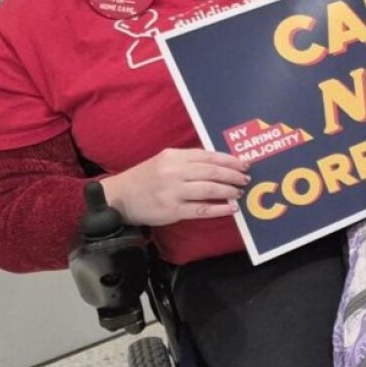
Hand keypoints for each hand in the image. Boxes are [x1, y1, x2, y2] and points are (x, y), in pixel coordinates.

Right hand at [101, 148, 250, 225]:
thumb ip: (188, 160)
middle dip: (232, 175)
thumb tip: (218, 163)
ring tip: (239, 192)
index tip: (243, 164)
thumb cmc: (146, 178)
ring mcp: (173, 191)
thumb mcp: (164, 160)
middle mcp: (174, 171)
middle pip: (211, 172)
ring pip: (209, 190)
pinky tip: (230, 208)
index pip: (208, 156)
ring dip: (228, 191)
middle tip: (245, 179)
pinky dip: (219, 208)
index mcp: (174, 156)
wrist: (120, 197)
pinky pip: (201, 209)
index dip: (229, 160)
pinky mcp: (172, 210)